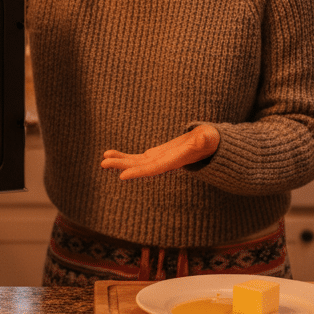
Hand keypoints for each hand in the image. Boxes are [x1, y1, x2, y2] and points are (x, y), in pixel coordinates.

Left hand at [100, 124, 219, 179]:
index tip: (122, 175)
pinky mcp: (154, 156)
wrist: (208, 145)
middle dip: (122, 165)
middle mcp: (163, 164)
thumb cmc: (210, 141)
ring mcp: (157, 160)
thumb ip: (206, 139)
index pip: (154, 169)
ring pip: (135, 163)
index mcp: (174, 161)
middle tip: (104, 163)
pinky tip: (108, 154)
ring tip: (103, 160)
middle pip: (140, 167)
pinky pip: (135, 158)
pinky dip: (122, 156)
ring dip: (119, 161)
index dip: (139, 172)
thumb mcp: (209, 138)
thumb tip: (203, 138)